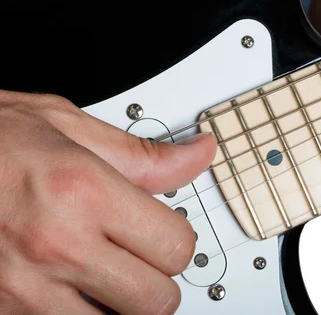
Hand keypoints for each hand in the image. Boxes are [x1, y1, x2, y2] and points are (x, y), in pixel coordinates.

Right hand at [0, 90, 216, 313]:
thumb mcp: (67, 126)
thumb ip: (143, 155)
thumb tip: (199, 156)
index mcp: (84, 191)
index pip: (176, 246)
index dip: (178, 239)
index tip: (166, 230)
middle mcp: (57, 245)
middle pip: (157, 300)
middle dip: (159, 280)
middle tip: (143, 258)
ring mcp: (25, 289)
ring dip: (121, 305)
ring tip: (107, 275)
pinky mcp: (2, 312)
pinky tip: (73, 289)